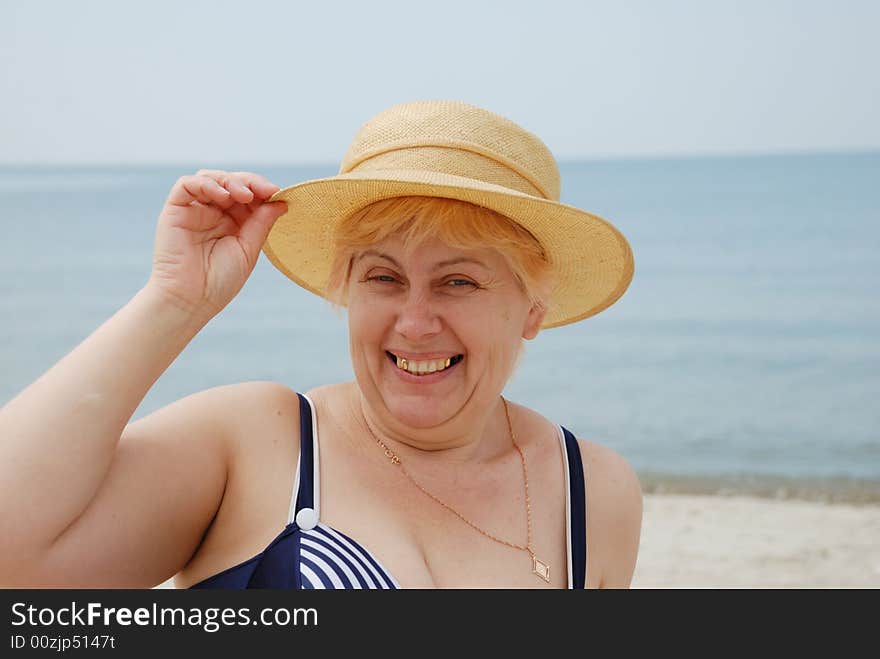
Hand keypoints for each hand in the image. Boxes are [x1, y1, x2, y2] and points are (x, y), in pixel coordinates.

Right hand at [148, 170, 286, 318]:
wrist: (191, 300)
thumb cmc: (219, 281)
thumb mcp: (248, 249)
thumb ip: (261, 223)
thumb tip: (281, 201)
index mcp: (233, 222)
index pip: (248, 195)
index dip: (262, 190)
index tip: (277, 193)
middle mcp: (213, 212)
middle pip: (231, 182)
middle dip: (250, 182)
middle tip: (264, 191)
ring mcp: (194, 210)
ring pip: (211, 178)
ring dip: (230, 181)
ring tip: (244, 195)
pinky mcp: (175, 209)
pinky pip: (187, 185)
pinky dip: (206, 183)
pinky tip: (223, 195)